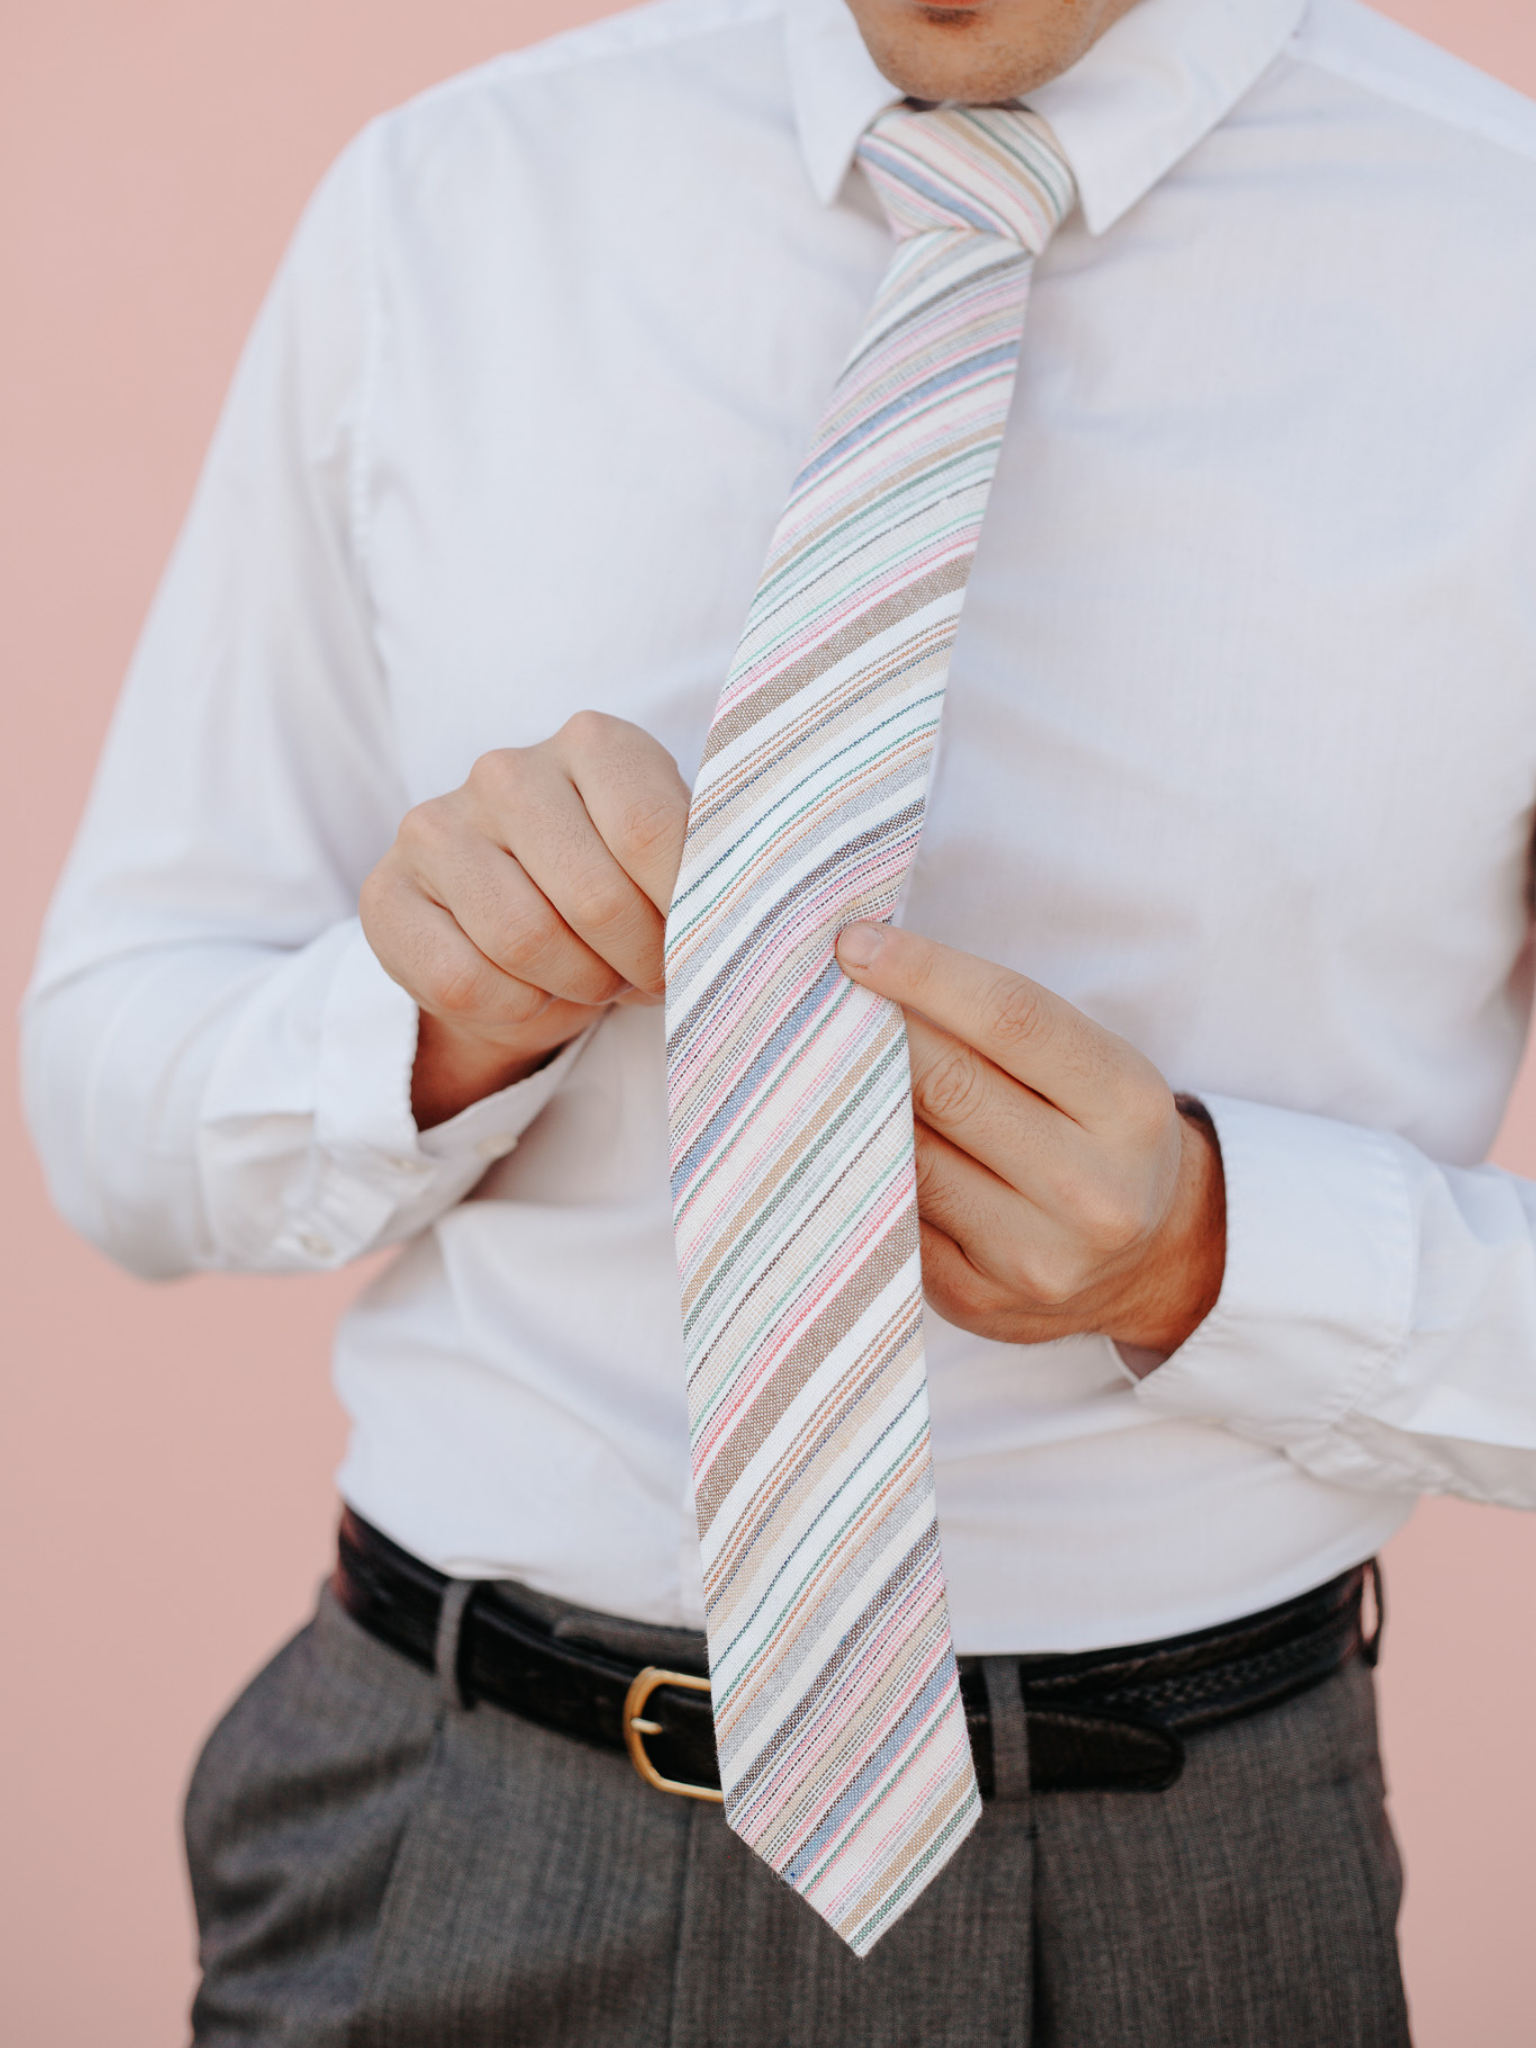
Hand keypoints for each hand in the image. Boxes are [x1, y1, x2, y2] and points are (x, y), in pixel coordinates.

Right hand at [360, 713, 688, 1127]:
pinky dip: (516, 1007)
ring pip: (525, 940)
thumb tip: (740, 918)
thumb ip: (709, 873)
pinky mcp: (386, 893)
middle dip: (636, 963)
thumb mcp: (672, 870)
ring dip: (577, 985)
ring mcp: (435, 826)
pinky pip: (464, 979)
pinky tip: (530, 989)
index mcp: (595, 743)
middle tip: (645, 976)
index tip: (698, 945)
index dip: (684, 913)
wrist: (521, 947)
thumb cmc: (618, 897)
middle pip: (594, 896)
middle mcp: (507, 770)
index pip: (652, 829)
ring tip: (593, 978)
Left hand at [834, 922, 1224, 1361]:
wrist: (1154, 1260)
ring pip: (911, 1158)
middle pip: (950, 1087)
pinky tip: (843, 1140)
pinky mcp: (977, 1300)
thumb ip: (1004, 1028)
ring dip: (858, 1105)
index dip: (924, 972)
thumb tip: (874, 970)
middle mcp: (1091, 1188)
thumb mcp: (1093, 1067)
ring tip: (821, 1065)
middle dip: (876, 1034)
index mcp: (1127, 1106)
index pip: (1011, 1018)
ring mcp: (1034, 1256)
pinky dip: (864, 1171)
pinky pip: (895, 1217)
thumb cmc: (1100, 1133)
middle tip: (822, 998)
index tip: (855, 942)